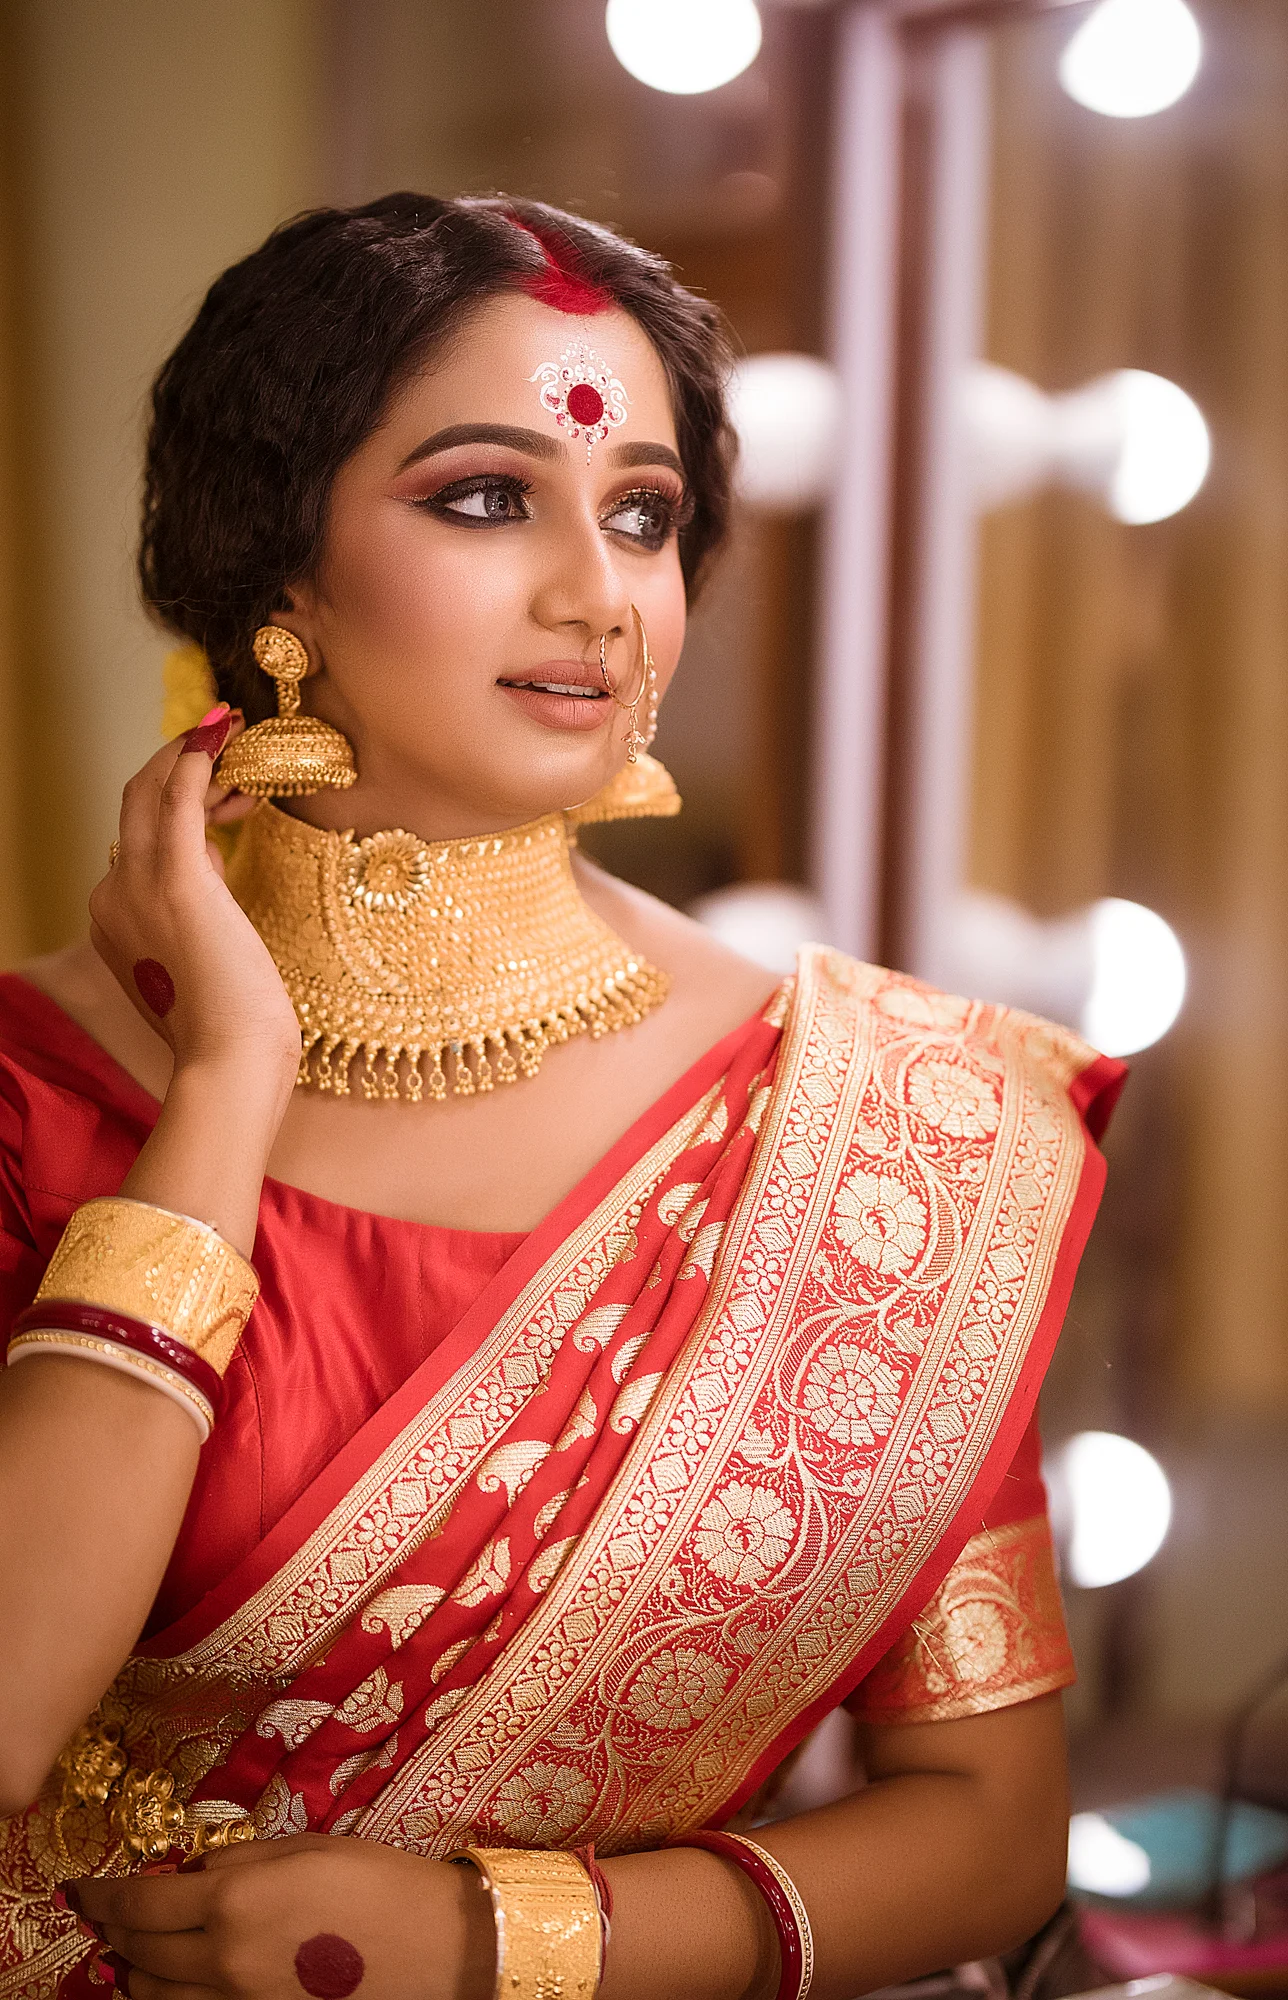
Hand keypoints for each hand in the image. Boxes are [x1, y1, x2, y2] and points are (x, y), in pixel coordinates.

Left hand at [75, 1833, 495, 1999]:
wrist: (437, 1950)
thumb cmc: (380, 1883)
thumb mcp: (307, 1847)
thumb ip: (241, 1857)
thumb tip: (194, 1870)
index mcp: (234, 1899)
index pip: (141, 1902)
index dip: (105, 1895)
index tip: (85, 1889)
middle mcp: (223, 1960)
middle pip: (141, 1954)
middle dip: (117, 1932)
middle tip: (107, 1914)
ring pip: (156, 1999)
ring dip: (138, 1974)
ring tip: (136, 1953)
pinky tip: (179, 1985)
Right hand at [89, 710, 300, 1088]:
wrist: (230, 1062)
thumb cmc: (231, 1029)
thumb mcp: (201, 964)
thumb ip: (194, 921)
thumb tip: (213, 890)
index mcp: (113, 920)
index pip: (139, 838)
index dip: (183, 804)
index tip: (230, 795)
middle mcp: (111, 897)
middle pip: (134, 804)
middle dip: (179, 765)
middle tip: (227, 738)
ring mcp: (136, 888)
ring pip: (150, 794)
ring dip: (192, 754)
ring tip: (235, 730)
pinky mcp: (176, 882)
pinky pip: (175, 801)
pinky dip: (193, 760)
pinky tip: (216, 733)